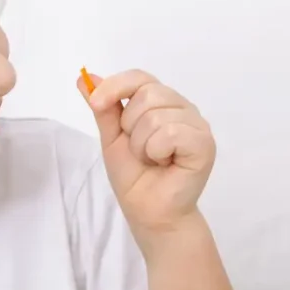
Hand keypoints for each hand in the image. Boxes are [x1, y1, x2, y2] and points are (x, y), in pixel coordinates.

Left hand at [81, 69, 215, 240]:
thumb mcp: (112, 138)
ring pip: (156, 116)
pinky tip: (166, 164)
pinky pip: (171, 133)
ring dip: (142, 145)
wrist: (149, 213)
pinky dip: (158, 152)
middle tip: (140, 151)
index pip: (139, 77)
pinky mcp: (205, 143)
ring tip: (152, 161)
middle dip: (131, 127)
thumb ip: (103, 108)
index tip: (96, 103)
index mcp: (163, 102)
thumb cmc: (135, 177)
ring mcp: (197, 124)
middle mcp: (183, 107)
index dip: (116, 86)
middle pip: (147, 94)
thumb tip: (84, 78)